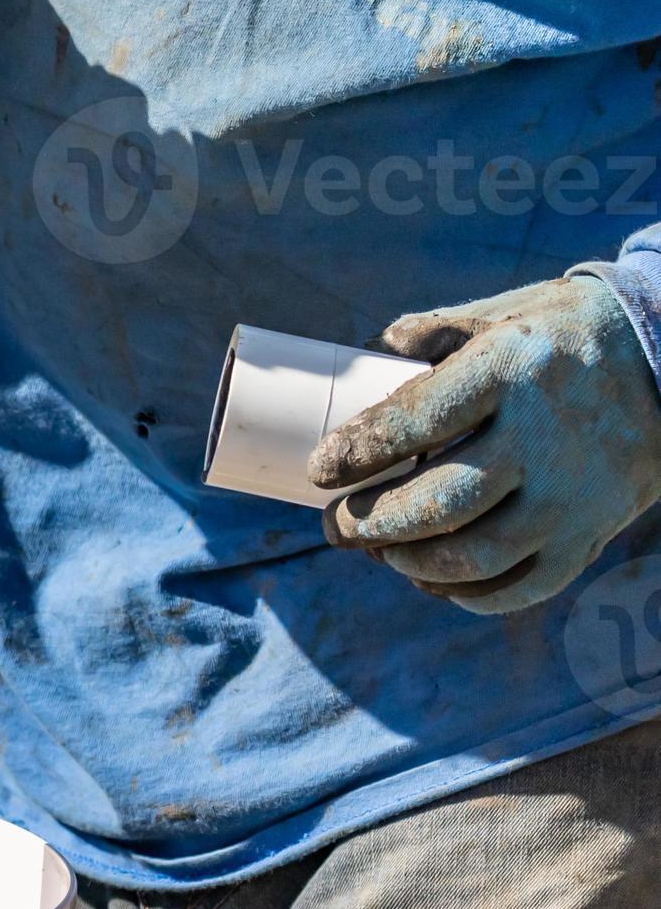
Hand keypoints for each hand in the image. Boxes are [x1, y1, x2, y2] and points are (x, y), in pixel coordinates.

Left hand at [310, 276, 660, 614]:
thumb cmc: (561, 336)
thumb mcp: (501, 314)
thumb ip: (428, 334)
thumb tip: (358, 357)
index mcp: (511, 369)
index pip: (415, 420)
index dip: (356, 452)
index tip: (318, 471)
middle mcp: (544, 437)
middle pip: (438, 503)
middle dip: (368, 525)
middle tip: (334, 525)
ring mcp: (572, 495)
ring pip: (474, 557)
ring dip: (408, 564)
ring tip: (379, 551)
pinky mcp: (591, 535)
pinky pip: (520, 588)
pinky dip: (464, 595)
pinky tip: (430, 578)